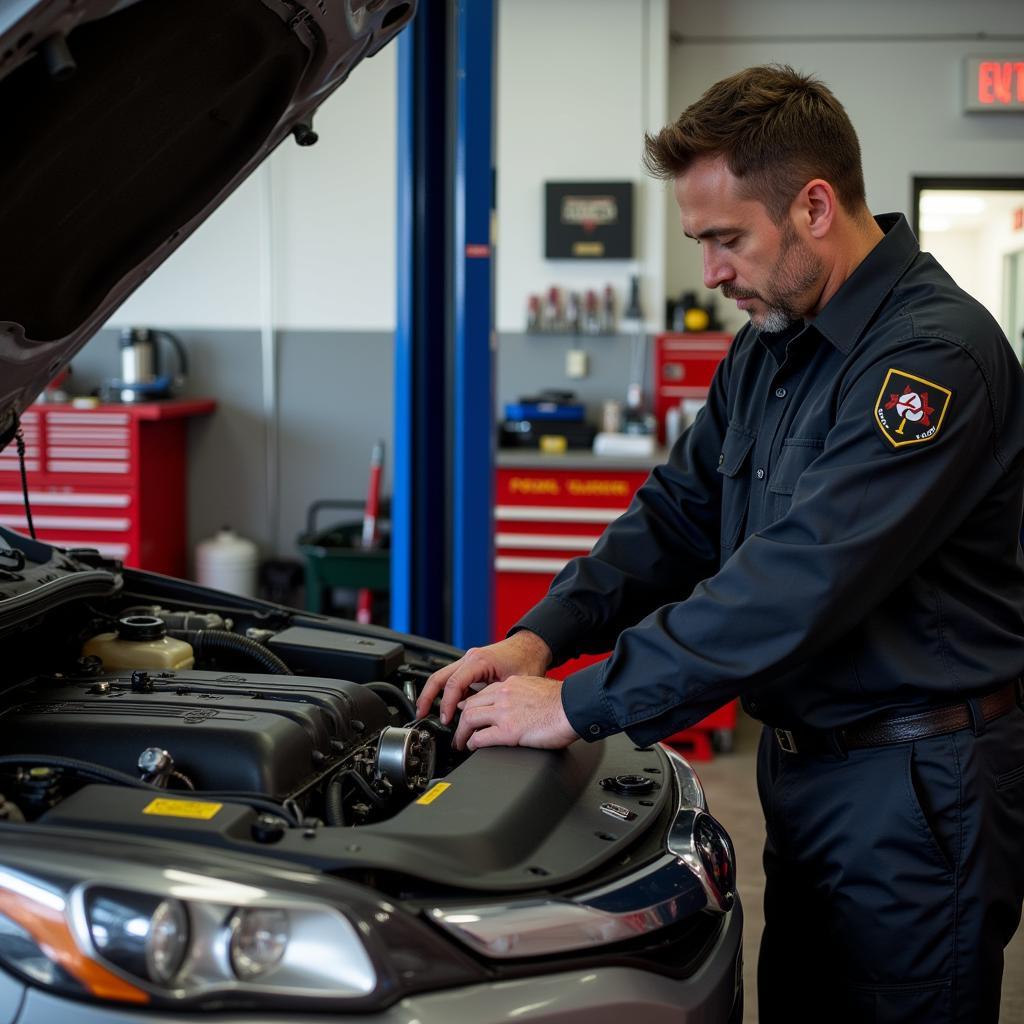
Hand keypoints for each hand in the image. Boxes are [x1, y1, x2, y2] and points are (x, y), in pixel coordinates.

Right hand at [415, 631, 551, 723]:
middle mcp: (470, 658)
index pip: (453, 684)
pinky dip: (447, 693)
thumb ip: (495, 700)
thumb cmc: (527, 660)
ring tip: (428, 713)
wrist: (532, 646)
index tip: (446, 720)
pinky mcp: (471, 665)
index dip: (447, 704)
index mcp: (479, 661)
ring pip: (442, 677)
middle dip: (427, 697)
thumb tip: (484, 721)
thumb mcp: (514, 684)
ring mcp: (469, 660)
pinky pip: (453, 678)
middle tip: (421, 714)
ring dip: (434, 694)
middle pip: (439, 677)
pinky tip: (450, 708)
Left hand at [452, 675, 578, 750]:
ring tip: (460, 743)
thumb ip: (523, 696)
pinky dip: (472, 743)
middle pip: (470, 705)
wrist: (574, 707)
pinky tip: (472, 748)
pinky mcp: (508, 731)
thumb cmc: (563, 702)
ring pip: (469, 720)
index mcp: (511, 685)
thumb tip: (521, 707)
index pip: (481, 694)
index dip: (471, 705)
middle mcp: (504, 695)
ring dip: (461, 734)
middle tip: (460, 732)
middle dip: (460, 720)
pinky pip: (480, 737)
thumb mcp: (537, 689)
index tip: (468, 714)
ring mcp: (504, 712)